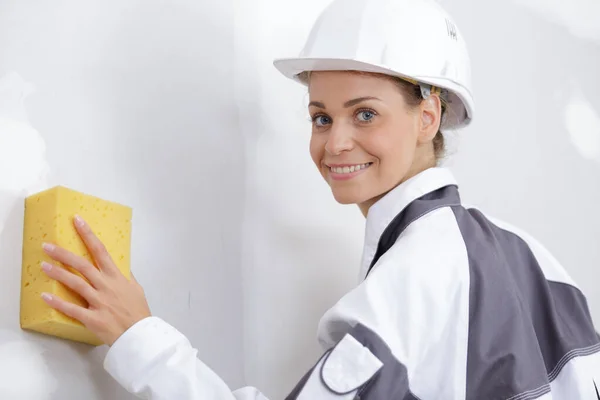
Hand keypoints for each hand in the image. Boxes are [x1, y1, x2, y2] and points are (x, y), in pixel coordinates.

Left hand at [40, 214, 150, 345]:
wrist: (140, 334)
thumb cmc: (139, 311)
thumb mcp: (136, 288)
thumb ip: (126, 276)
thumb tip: (122, 266)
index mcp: (117, 277)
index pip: (101, 250)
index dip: (88, 234)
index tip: (77, 221)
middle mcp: (106, 286)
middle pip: (82, 265)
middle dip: (63, 254)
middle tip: (47, 246)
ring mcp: (99, 301)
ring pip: (75, 283)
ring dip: (58, 273)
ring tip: (43, 265)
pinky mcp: (92, 317)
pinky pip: (72, 309)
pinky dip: (58, 303)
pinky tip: (46, 296)